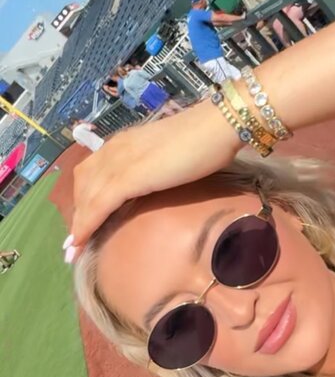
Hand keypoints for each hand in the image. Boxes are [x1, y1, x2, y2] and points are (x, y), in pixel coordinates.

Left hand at [69, 97, 240, 247]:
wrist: (216, 127)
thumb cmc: (204, 140)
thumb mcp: (168, 155)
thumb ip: (154, 166)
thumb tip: (153, 182)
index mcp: (124, 143)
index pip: (91, 171)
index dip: (83, 197)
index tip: (82, 219)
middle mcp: (115, 150)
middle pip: (83, 185)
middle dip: (77, 213)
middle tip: (75, 241)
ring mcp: (120, 163)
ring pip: (87, 197)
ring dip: (78, 224)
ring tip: (75, 249)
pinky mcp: (128, 177)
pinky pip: (99, 205)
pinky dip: (87, 224)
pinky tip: (82, 241)